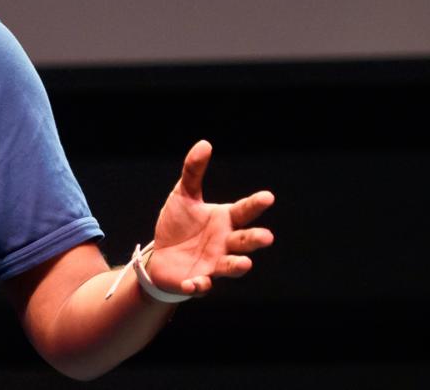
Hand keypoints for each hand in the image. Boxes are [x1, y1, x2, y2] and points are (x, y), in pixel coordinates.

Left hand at [147, 140, 273, 296]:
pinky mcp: (198, 281)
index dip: (256, 204)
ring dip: (238, 266)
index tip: (268, 197)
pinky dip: (200, 285)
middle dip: (256, 239)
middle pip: (245, 241)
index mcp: (225, 220)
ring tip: (245, 263)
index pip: (244, 211)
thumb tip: (205, 143)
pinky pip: (203, 285)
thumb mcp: (182, 196)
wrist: (160, 258)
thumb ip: (194, 172)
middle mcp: (225, 243)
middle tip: (266, 237)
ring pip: (232, 266)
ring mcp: (214, 264)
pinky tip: (193, 282)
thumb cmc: (179, 225)